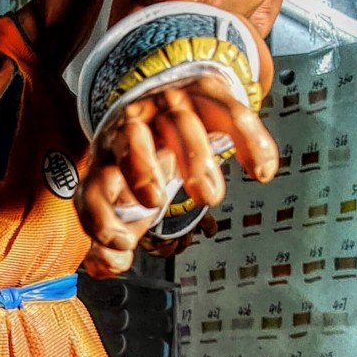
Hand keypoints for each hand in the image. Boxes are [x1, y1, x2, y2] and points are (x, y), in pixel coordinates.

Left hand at [77, 76, 276, 271]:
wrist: (167, 97)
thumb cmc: (140, 163)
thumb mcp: (123, 202)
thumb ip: (110, 242)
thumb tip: (108, 265)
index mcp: (107, 159)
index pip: (93, 186)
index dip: (102, 217)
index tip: (124, 243)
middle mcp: (132, 126)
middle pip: (128, 139)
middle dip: (140, 170)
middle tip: (155, 202)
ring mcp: (169, 104)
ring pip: (180, 122)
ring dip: (196, 160)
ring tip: (209, 198)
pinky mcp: (206, 90)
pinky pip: (230, 112)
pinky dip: (250, 140)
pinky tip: (262, 171)